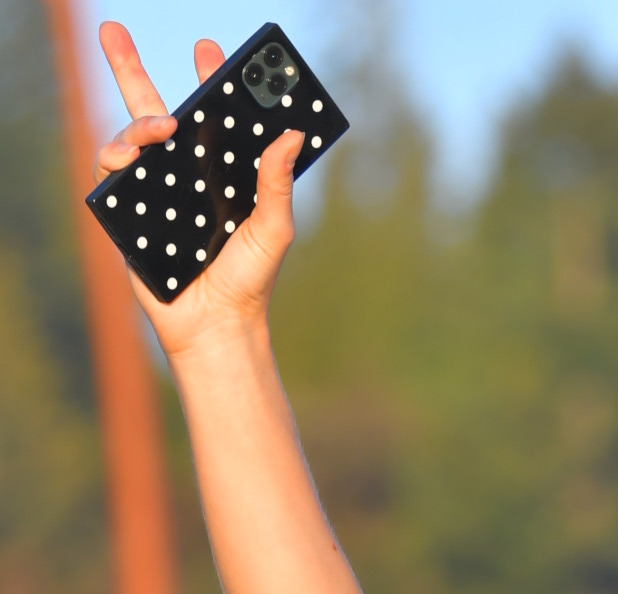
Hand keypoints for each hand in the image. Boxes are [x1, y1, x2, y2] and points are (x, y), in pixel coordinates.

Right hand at [94, 26, 301, 342]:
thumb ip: (277, 182)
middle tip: (113, 27)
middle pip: (151, 111)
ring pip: (130, 139)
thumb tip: (292, 132)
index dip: (206, 81)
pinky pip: (111, 177)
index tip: (210, 51)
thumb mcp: (273, 229)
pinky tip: (128, 157)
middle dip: (129, 66)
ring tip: (159, 128)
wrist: (217, 327)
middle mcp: (181, 175)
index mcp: (216, 172)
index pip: (207, 117)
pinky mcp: (129, 215)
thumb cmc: (249, 281)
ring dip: (137, 123)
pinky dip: (115, 158)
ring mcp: (152, 192)